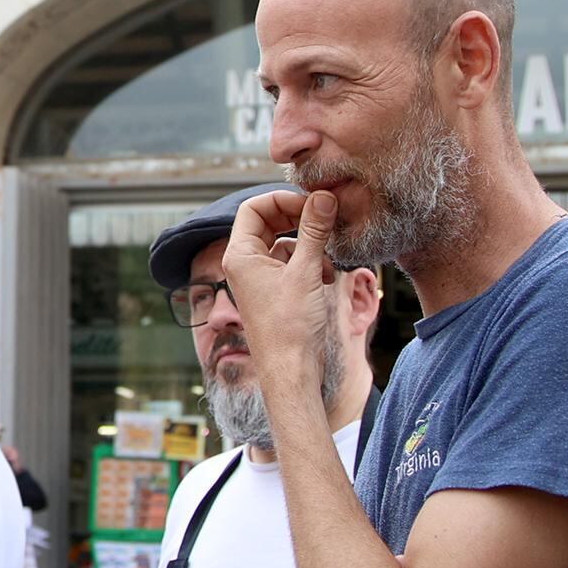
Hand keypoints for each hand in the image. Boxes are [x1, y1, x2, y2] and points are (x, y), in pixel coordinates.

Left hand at [222, 187, 340, 391]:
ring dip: (310, 247)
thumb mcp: (307, 271)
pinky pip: (290, 264)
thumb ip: (315, 230)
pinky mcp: (274, 292)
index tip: (312, 204)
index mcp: (240, 256)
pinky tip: (326, 278)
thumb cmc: (290, 327)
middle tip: (325, 221)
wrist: (291, 371)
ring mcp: (258, 279)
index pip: (253, 208)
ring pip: (284, 244)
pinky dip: (310, 265)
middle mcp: (244, 264)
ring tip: (328, 264)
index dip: (283, 200)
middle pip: (269, 222)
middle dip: (300, 221)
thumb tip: (324, 197)